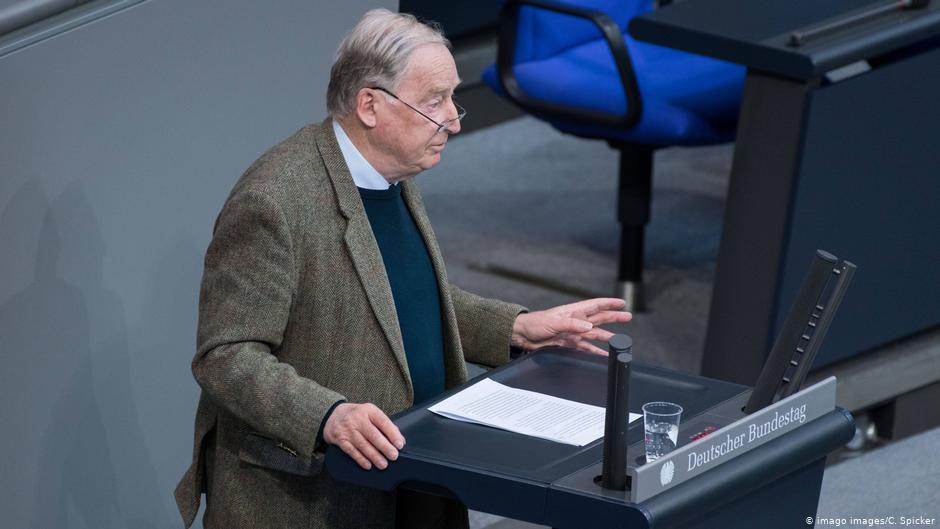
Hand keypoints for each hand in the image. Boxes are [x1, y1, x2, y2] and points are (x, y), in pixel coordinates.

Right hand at [323, 403, 404, 469]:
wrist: (332, 415)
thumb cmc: (356, 415)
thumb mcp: (370, 413)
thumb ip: (384, 425)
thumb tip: (399, 440)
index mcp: (369, 410)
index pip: (383, 422)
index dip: (392, 434)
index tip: (400, 444)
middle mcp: (358, 419)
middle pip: (373, 435)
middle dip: (385, 447)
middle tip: (393, 456)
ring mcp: (348, 430)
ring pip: (363, 445)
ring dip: (374, 456)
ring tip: (383, 464)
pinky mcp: (340, 440)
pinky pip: (352, 451)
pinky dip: (360, 459)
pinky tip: (368, 465)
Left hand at [511, 298, 632, 355]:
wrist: (523, 335)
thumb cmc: (535, 324)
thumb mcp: (554, 322)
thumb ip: (572, 324)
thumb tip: (588, 326)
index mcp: (574, 312)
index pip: (595, 305)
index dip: (609, 303)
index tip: (621, 303)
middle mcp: (576, 321)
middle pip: (599, 319)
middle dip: (613, 318)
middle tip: (627, 318)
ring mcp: (573, 333)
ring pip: (594, 334)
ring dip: (606, 337)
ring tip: (619, 341)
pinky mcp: (568, 343)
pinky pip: (585, 348)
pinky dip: (594, 352)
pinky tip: (602, 355)